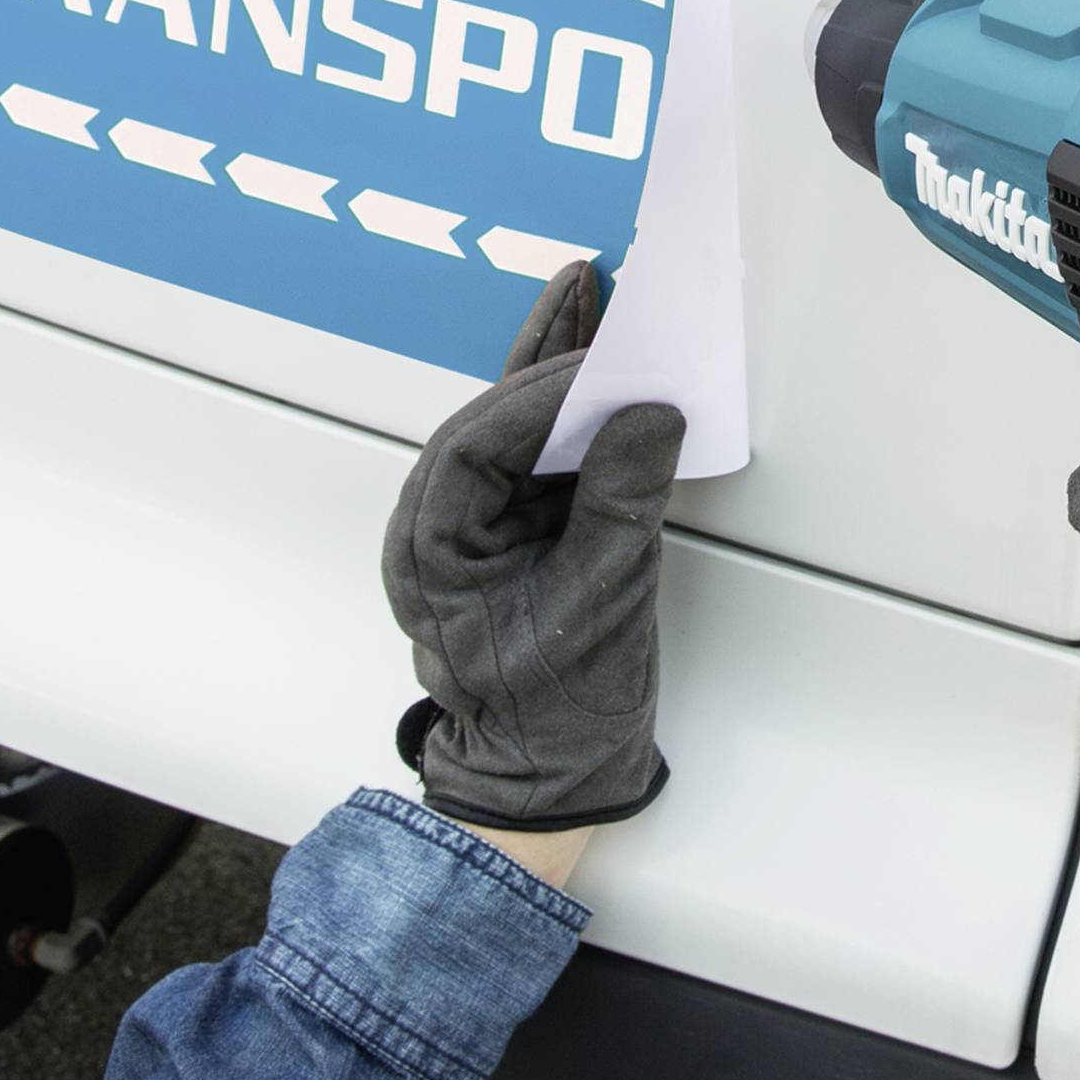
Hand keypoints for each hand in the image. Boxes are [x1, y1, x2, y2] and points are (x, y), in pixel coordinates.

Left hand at [382, 262, 684, 841]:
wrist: (549, 783)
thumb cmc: (558, 714)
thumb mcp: (599, 608)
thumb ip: (620, 505)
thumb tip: (649, 416)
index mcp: (430, 555)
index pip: (475, 449)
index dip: (537, 398)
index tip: (603, 365)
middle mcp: (435, 531)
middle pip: (487, 421)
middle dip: (545, 364)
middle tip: (605, 309)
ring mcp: (470, 528)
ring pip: (508, 425)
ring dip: (552, 367)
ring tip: (592, 296)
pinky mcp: (510, 528)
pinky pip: (531, 452)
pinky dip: (562, 406)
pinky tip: (587, 353)